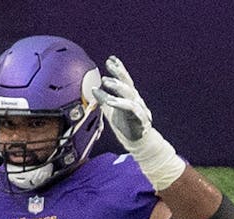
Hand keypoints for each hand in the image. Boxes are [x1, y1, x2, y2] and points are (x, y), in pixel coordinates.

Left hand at [93, 56, 184, 189]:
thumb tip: (93, 88)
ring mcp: (140, 109)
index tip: (111, 59)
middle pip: (128, 84)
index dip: (119, 69)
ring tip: (105, 83)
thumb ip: (104, 99)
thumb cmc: (125, 126)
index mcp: (130, 97)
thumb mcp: (111, 110)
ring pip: (130, 94)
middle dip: (118, 76)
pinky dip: (120, 104)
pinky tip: (110, 101)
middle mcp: (136, 100)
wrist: (139, 144)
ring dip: (117, 87)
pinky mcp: (141, 120)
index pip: (125, 80)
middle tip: (105, 71)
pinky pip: (131, 109)